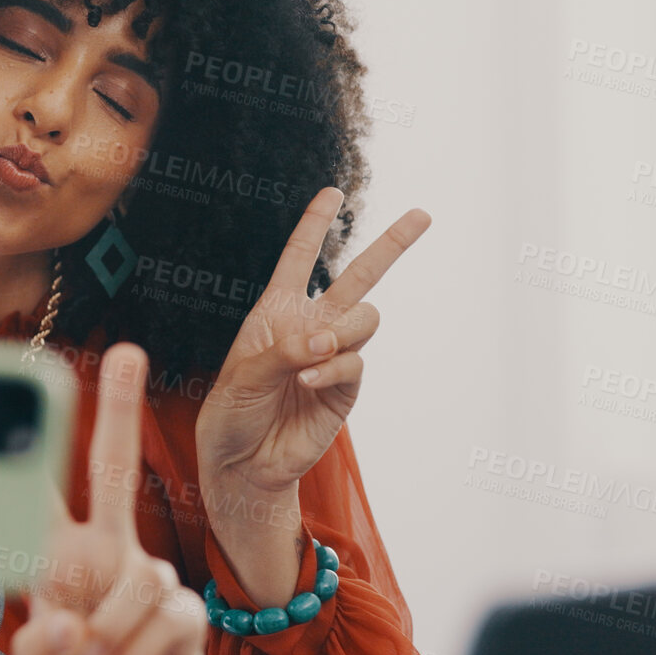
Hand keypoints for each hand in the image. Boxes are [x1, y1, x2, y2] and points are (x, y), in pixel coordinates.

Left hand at [12, 344, 207, 654]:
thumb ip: (40, 653)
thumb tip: (59, 628)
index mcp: (56, 557)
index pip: (36, 492)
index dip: (26, 445)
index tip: (23, 380)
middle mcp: (105, 553)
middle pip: (116, 470)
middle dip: (124, 410)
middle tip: (128, 353)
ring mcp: (147, 581)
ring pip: (140, 574)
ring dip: (111, 625)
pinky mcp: (185, 619)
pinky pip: (170, 615)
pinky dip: (140, 648)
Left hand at [193, 188, 427, 603]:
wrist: (242, 462)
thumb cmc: (232, 412)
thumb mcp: (243, 373)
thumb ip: (284, 349)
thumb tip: (327, 338)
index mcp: (277, 312)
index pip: (298, 259)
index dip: (315, 225)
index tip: (331, 191)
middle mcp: (310, 327)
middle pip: (360, 277)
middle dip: (392, 244)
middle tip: (423, 214)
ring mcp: (333, 356)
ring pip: (365, 319)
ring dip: (343, 331)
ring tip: (313, 353)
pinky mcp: (346, 389)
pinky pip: (355, 363)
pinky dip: (333, 369)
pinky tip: (308, 381)